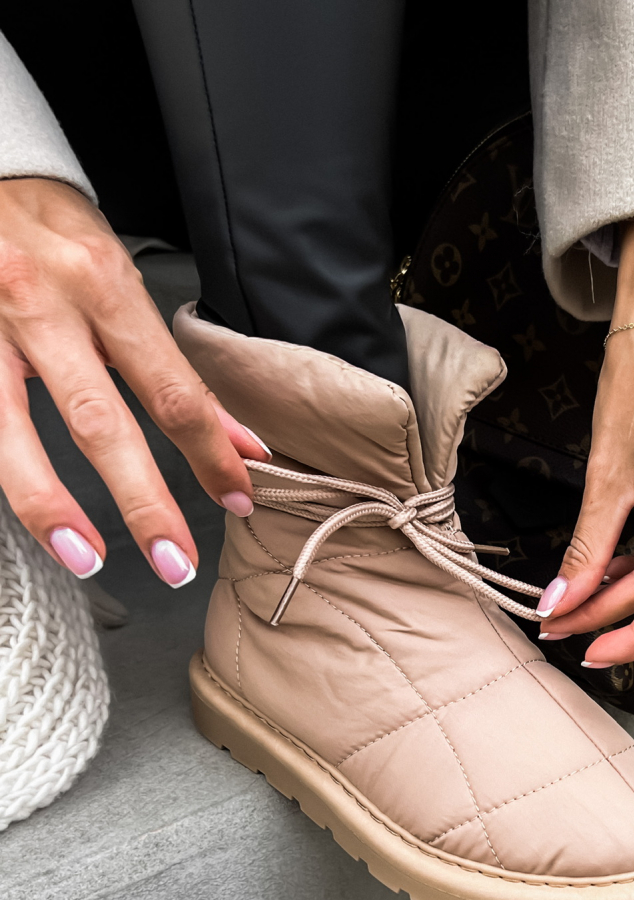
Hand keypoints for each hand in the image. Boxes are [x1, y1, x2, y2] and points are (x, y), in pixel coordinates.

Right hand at [0, 177, 266, 585]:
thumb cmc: (50, 231)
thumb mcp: (119, 279)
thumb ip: (171, 365)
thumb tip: (236, 440)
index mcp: (100, 283)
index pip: (170, 387)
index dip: (208, 451)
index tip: (237, 496)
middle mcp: (39, 303)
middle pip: (98, 421)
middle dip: (143, 501)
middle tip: (175, 561)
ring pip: (13, 432)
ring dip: (51, 507)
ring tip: (87, 558)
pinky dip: (6, 474)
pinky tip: (33, 516)